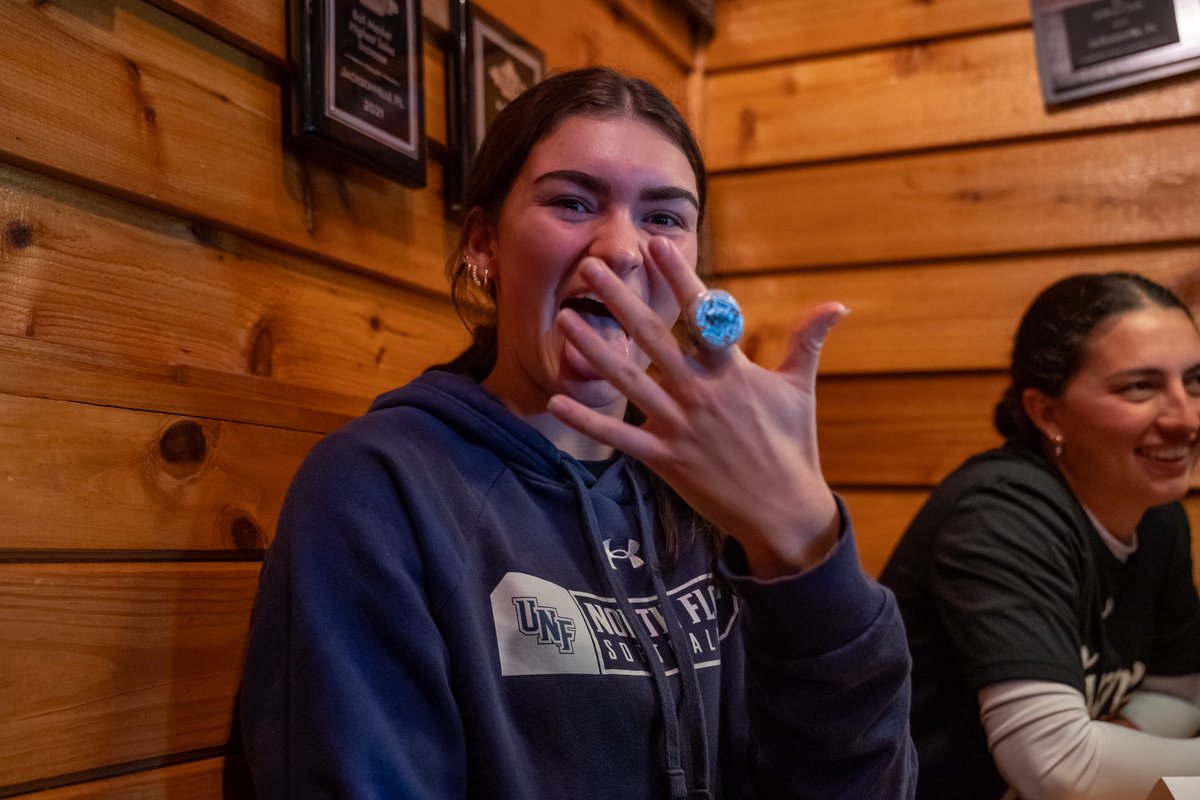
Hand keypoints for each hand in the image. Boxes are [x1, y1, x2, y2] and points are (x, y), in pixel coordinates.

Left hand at [547, 237, 844, 578]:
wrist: (783, 510)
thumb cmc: (792, 445)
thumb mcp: (800, 389)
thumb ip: (807, 342)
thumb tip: (838, 304)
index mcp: (733, 372)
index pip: (702, 314)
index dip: (679, 278)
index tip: (658, 244)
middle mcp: (702, 393)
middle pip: (654, 338)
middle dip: (622, 300)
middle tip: (593, 266)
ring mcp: (680, 426)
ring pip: (629, 381)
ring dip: (594, 348)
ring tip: (565, 317)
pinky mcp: (664, 458)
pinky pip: (619, 436)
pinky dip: (588, 420)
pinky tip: (557, 401)